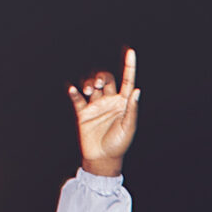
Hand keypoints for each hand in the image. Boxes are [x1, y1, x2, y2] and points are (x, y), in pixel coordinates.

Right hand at [69, 49, 139, 175]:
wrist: (103, 159)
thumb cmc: (119, 145)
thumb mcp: (129, 127)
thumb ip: (132, 109)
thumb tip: (137, 91)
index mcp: (123, 103)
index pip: (127, 80)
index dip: (129, 66)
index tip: (130, 52)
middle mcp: (109, 101)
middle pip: (106, 79)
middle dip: (102, 76)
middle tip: (99, 85)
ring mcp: (96, 105)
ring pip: (92, 84)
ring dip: (89, 82)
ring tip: (89, 91)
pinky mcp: (83, 113)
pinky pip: (77, 99)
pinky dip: (74, 92)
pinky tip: (74, 90)